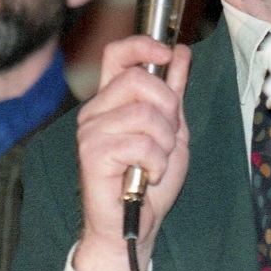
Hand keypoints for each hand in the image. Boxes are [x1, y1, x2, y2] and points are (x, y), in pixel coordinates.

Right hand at [71, 35, 191, 270]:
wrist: (134, 225)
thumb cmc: (149, 180)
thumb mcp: (172, 130)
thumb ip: (173, 92)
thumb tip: (179, 52)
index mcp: (112, 99)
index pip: (117, 54)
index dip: (143, 45)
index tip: (168, 52)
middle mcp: (96, 110)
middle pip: (139, 80)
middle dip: (168, 108)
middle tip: (166, 138)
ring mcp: (90, 130)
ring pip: (145, 113)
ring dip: (164, 143)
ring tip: (155, 162)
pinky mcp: (92, 152)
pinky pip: (140, 143)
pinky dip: (156, 162)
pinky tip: (147, 175)